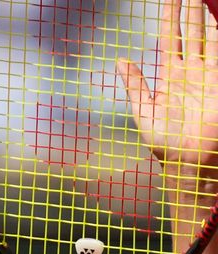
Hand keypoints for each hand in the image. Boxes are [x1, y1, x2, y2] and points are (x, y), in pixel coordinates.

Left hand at [116, 0, 217, 193]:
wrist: (187, 162)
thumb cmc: (164, 143)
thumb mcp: (143, 111)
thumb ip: (135, 85)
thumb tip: (121, 60)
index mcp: (171, 75)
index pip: (171, 37)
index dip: (170, 16)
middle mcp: (191, 71)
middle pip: (192, 32)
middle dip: (191, 10)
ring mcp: (208, 75)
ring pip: (209, 38)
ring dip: (206, 18)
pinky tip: (217, 21)